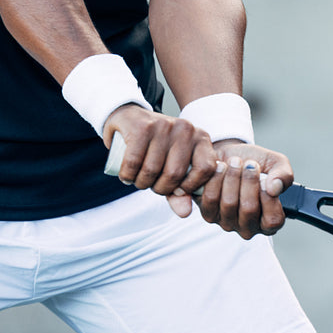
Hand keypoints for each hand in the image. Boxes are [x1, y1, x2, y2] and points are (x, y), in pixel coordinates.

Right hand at [102, 103, 216, 218]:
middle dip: (159, 188)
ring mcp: (164, 126)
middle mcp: (186, 129)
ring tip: (138, 179)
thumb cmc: (157, 148)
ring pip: (152, 169)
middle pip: (174, 173)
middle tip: (152, 185)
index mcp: (201, 138)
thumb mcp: (173, 167)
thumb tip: (185, 214)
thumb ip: (181, 191)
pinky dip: (127, 175)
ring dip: (141, 183)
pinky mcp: (142, 127)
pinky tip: (126, 175)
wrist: (131, 118)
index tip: (177, 190)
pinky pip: (134, 162)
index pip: (206, 169)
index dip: (190, 186)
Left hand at [199, 140, 292, 239]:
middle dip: (249, 180)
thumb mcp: (277, 164)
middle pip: (249, 209)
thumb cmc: (256, 163)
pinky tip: (220, 168)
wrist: (231, 155)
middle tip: (249, 163)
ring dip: (232, 176)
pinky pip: (211, 198)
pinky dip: (216, 178)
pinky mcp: (209, 214)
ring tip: (234, 162)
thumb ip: (284, 175)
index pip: (272, 221)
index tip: (265, 179)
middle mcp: (249, 227)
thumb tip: (275, 188)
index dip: (268, 198)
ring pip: (229, 203)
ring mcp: (228, 223)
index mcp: (270, 220)